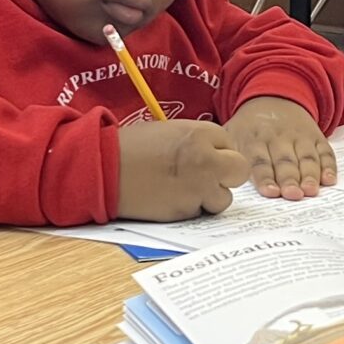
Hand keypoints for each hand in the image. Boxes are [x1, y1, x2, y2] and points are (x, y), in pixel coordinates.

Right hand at [116, 119, 248, 221]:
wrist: (103, 169)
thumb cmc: (131, 147)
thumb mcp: (169, 131)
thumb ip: (196, 141)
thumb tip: (213, 153)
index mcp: (200, 134)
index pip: (229, 145)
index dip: (217, 152)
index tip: (203, 157)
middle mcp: (206, 160)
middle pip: (239, 171)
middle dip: (226, 175)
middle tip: (208, 177)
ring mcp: (199, 187)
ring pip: (224, 198)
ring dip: (210, 196)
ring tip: (185, 190)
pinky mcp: (187, 210)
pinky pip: (201, 211)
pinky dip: (191, 208)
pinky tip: (172, 199)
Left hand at [225, 96, 335, 200]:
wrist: (274, 95)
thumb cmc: (249, 126)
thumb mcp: (231, 132)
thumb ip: (225, 152)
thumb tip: (217, 177)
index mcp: (255, 138)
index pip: (260, 161)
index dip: (266, 177)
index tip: (271, 193)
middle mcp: (278, 137)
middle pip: (285, 161)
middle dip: (290, 178)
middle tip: (293, 195)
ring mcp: (299, 137)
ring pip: (306, 157)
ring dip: (310, 175)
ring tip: (311, 191)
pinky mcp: (316, 136)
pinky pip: (325, 151)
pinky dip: (328, 166)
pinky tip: (329, 180)